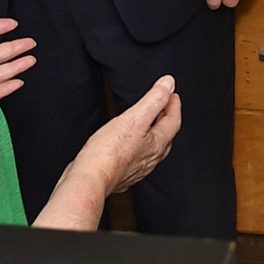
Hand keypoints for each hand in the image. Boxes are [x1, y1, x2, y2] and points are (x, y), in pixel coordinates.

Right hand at [33, 75, 182, 230]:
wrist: (90, 180)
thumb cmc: (109, 152)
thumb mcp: (135, 117)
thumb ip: (153, 99)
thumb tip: (168, 83)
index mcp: (157, 144)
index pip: (173, 122)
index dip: (174, 105)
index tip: (172, 94)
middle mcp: (150, 159)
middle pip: (165, 136)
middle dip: (166, 119)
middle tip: (164, 106)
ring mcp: (136, 169)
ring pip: (151, 148)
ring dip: (153, 133)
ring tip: (148, 123)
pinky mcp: (122, 174)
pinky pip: (137, 157)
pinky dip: (138, 145)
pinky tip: (128, 144)